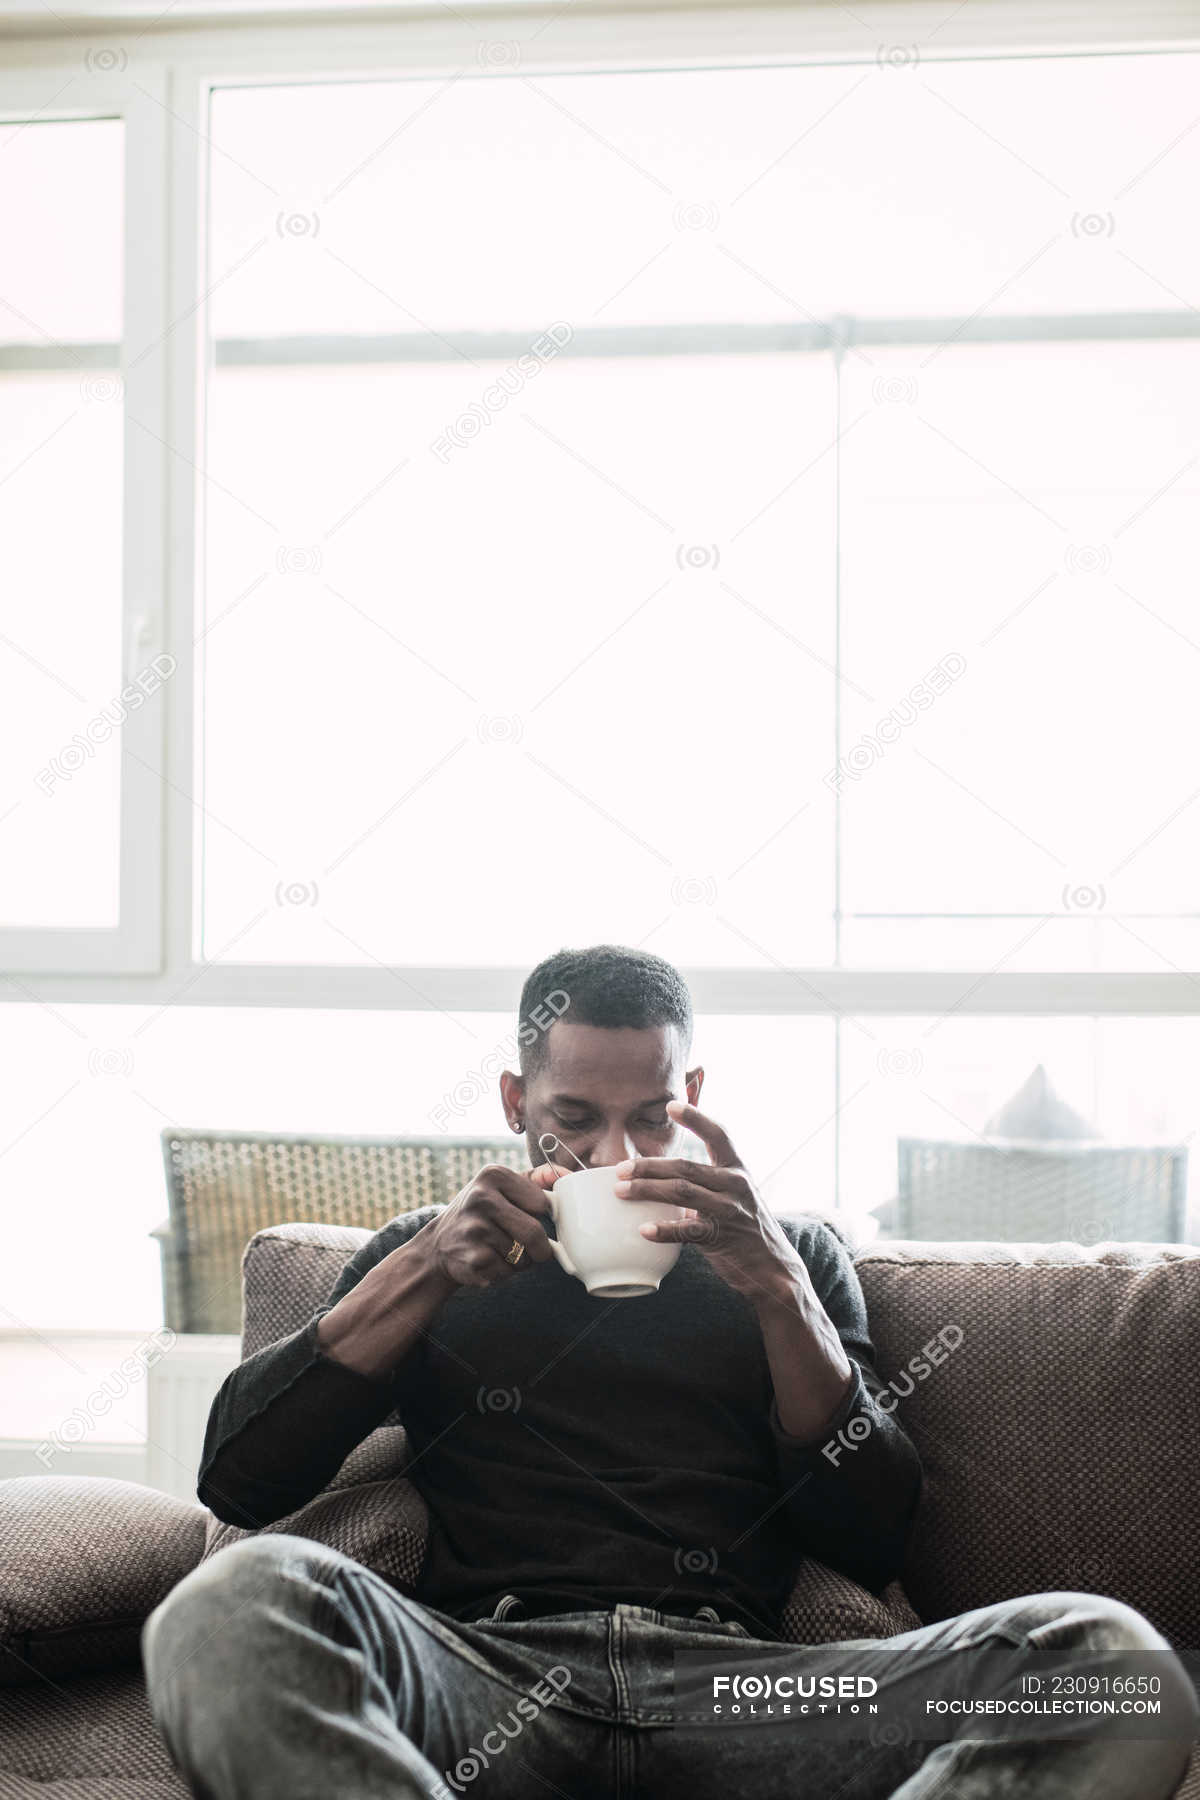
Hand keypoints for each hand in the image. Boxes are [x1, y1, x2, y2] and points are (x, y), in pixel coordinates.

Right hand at [422, 1162, 562, 1290]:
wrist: (438, 1246)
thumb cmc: (481, 1214)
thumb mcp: (501, 1188)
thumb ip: (535, 1179)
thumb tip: (567, 1174)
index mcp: (494, 1175)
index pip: (542, 1203)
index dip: (543, 1216)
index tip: (532, 1218)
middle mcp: (481, 1198)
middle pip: (535, 1233)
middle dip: (539, 1249)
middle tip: (530, 1249)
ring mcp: (475, 1228)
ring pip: (523, 1258)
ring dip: (519, 1263)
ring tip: (499, 1251)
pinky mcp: (473, 1258)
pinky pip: (508, 1273)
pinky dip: (504, 1274)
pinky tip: (487, 1263)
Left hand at [614, 1101, 807, 1306]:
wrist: (773, 1268)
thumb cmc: (746, 1228)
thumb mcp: (735, 1195)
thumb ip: (708, 1181)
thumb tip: (666, 1171)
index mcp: (738, 1170)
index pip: (718, 1134)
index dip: (696, 1117)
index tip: (671, 1105)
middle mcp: (736, 1184)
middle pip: (685, 1167)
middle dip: (649, 1166)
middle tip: (620, 1168)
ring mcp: (729, 1210)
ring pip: (681, 1192)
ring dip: (646, 1190)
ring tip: (621, 1191)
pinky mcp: (722, 1237)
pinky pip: (687, 1231)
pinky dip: (663, 1229)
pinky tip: (643, 1229)